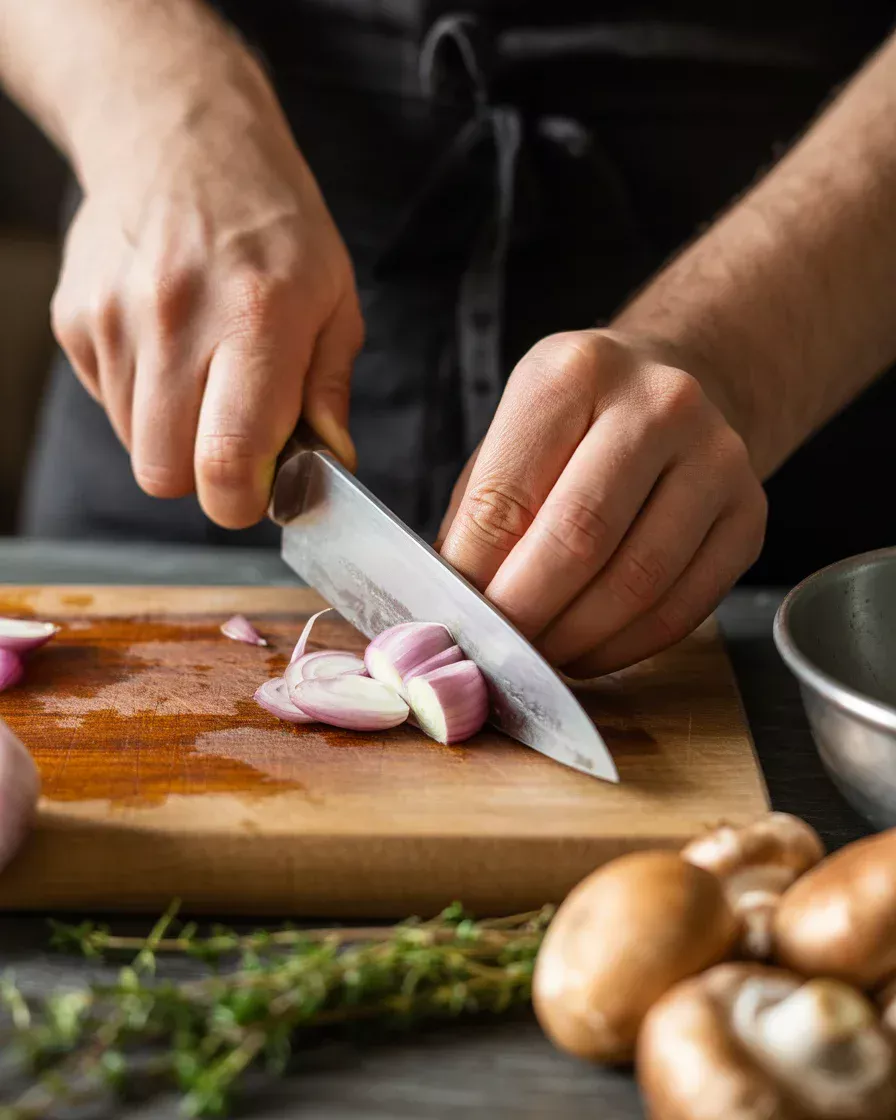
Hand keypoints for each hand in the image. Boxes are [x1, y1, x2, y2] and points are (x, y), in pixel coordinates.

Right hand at [51, 62, 361, 528]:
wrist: (180, 136)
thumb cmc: (272, 222)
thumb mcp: (335, 297)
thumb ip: (329, 390)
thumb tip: (330, 464)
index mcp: (256, 319)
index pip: (227, 460)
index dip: (241, 501)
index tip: (259, 493)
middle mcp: (176, 320)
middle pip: (165, 473)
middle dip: (205, 479)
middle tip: (236, 442)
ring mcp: (115, 318)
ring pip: (135, 446)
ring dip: (174, 436)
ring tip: (204, 375)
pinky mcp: (74, 318)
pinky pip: (109, 403)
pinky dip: (142, 400)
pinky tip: (169, 348)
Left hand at [438, 330, 766, 675]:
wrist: (675, 388)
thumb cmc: (574, 429)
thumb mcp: (513, 439)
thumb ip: (482, 515)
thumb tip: (458, 606)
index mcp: (575, 373)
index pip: (508, 495)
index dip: (475, 575)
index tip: (458, 617)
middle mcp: (658, 405)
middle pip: (578, 538)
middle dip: (526, 613)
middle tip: (497, 650)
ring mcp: (716, 458)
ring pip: (637, 582)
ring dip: (576, 638)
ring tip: (540, 655)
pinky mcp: (749, 515)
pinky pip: (683, 607)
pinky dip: (626, 646)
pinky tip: (591, 649)